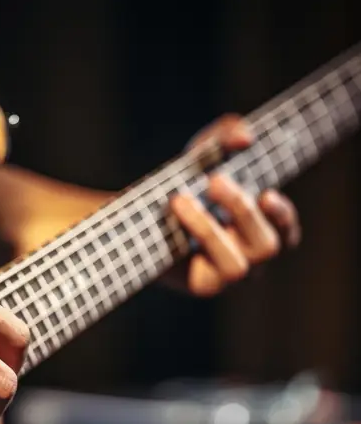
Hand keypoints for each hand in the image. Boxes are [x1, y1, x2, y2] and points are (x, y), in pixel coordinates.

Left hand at [162, 114, 300, 296]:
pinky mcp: (204, 287)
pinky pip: (211, 274)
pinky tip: (177, 216)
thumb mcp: (202, 156)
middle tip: (213, 180)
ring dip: (209, 228)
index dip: (284, 218)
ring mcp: (228, 277)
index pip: (287, 234)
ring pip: (239, 266)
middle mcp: (251, 258)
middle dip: (241, 210)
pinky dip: (193, 241)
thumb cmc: (182, 186)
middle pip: (267, 246)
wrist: (136, 222)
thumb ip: (224, 137)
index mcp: (260, 230)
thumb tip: (245, 136)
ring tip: (180, 200)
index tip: (266, 194)